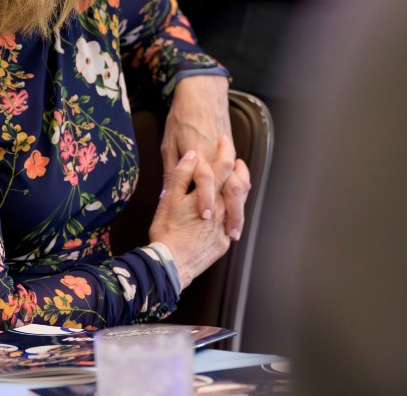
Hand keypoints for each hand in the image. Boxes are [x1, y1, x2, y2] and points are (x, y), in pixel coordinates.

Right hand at [149, 150, 232, 289]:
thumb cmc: (167, 230)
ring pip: (238, 203)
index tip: (223, 141)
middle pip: (238, 183)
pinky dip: (232, 211)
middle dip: (238, 168)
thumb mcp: (170, 197)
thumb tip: (192, 155)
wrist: (170, 265)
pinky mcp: (222, 243)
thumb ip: (182, 174)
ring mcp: (224, 227)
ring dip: (238, 188)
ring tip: (234, 181)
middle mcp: (222, 210)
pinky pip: (231, 223)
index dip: (225, 150)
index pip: (224, 166)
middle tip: (236, 159)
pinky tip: (227, 210)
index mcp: (210, 195)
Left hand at [163, 76, 250, 240]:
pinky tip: (237, 210)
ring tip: (235, 229)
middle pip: (229, 188)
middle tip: (228, 234)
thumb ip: (172, 170)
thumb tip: (167, 195)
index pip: (205, 179)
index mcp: (199, 153)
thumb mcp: (169, 142)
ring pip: (238, 186)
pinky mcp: (231, 154)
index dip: (205, 198)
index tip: (205, 216)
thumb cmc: (183, 117)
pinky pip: (238, 178)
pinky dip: (239, 197)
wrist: (203, 94)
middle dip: (230, 213)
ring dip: (238, 208)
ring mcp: (227, 156)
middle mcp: (216, 157)